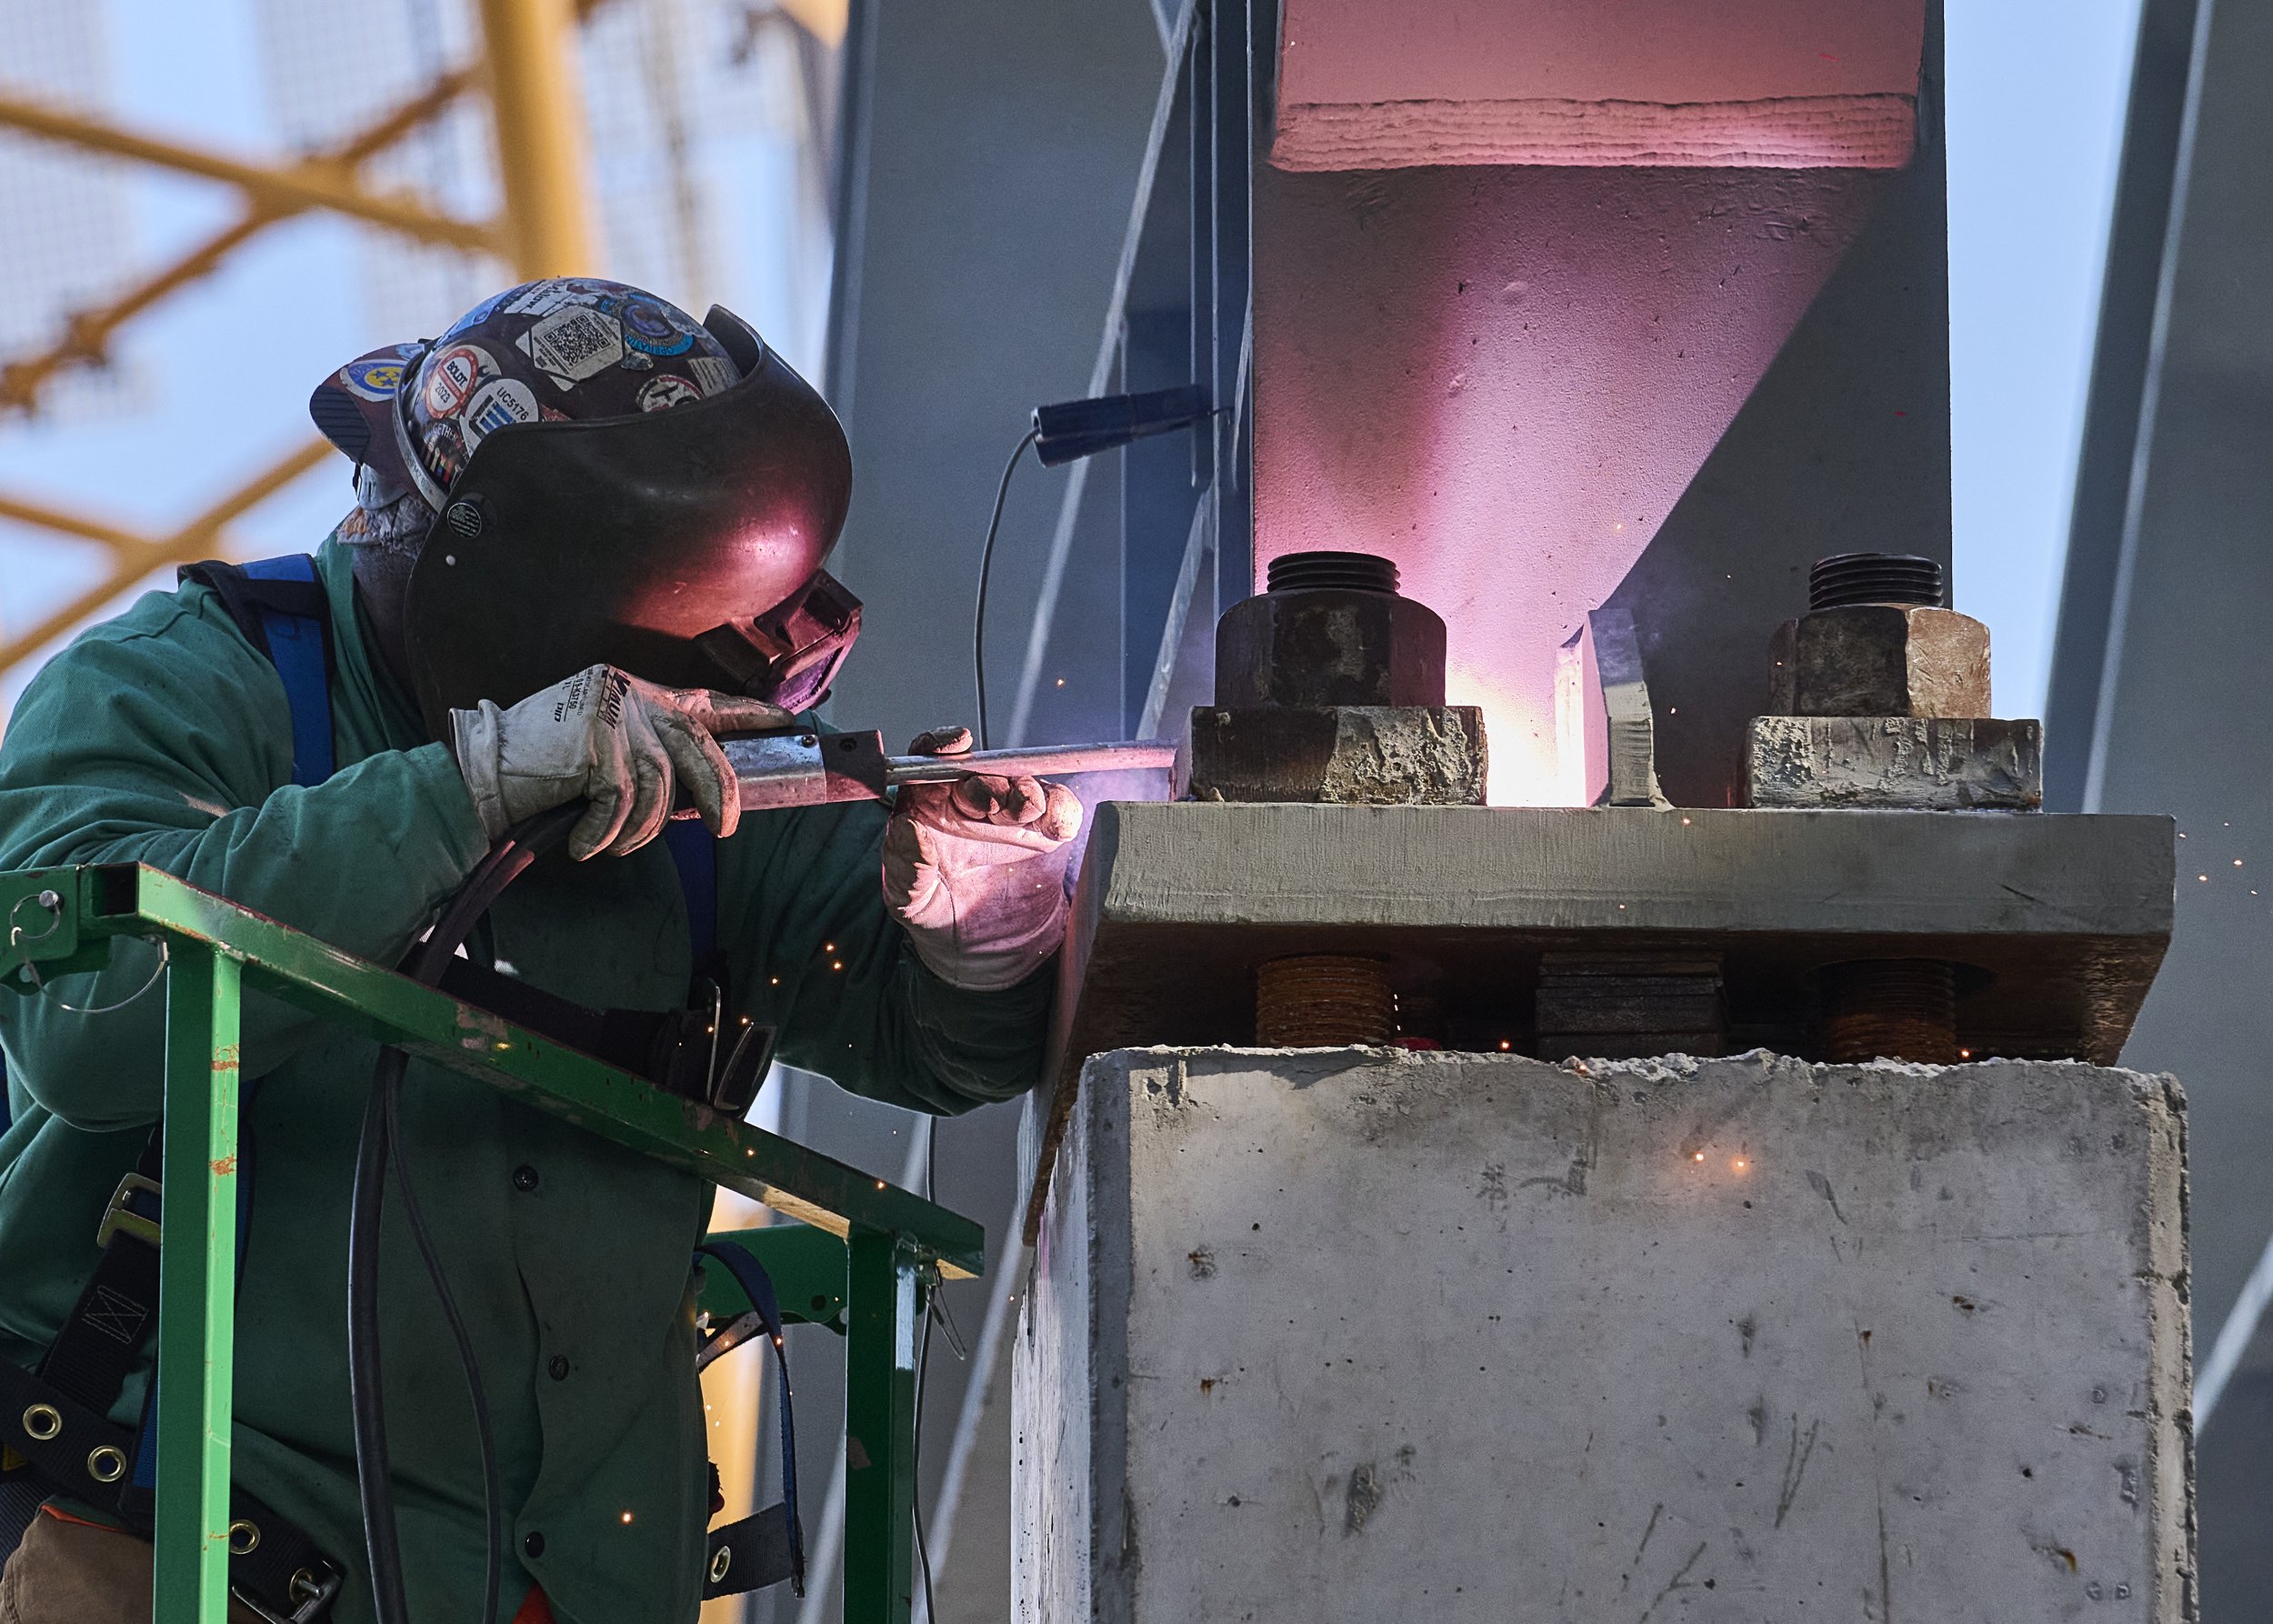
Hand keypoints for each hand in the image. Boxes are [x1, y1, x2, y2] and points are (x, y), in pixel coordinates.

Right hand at [449, 665, 790, 859]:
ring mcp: (615, 719)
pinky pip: (623, 807)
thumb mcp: (604, 747)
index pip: (706, 701)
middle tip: (722, 830)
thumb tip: (699, 793)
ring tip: (613, 843)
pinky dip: (606, 836)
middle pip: (699, 751)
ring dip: (641, 831)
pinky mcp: (596, 746)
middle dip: (719, 797)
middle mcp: (632, 697)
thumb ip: (648, 753)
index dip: (748, 713)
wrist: (483, 770)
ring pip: (660, 789)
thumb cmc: (544, 769)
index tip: (785, 720)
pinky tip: (585, 844)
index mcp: (639, 694)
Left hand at [882, 726, 1082, 991]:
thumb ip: (905, 866)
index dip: (942, 746)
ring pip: (1024, 783)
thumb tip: (905, 828)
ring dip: (1028, 791)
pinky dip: (1062, 810)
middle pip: (983, 771)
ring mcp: (1011, 814)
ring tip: (1026, 810)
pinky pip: (1060, 809)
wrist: (984, 954)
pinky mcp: (1046, 832)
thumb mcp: (910, 900)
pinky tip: (1055, 827)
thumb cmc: (936, 917)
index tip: (956, 745)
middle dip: (990, 779)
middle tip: (993, 801)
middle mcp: (970, 802)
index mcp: (929, 806)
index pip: (931, 762)